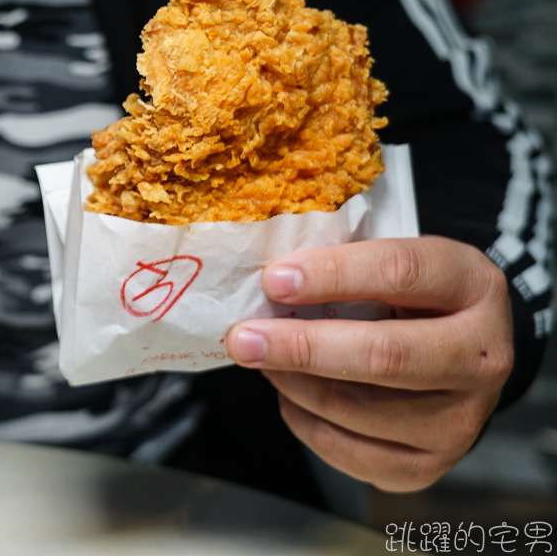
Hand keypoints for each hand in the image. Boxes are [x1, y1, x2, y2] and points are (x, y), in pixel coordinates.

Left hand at [225, 236, 512, 491]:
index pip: (400, 273)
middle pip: (385, 356)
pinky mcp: (431, 464)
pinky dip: (304, 421)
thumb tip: (266, 282)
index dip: (333, 275)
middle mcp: (481, 358)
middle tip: (243, 337)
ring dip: (293, 383)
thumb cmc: (406, 297)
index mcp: (472, 285)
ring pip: (358, 409)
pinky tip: (289, 393)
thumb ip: (340, 264)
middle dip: (302, 347)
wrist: (454, 351)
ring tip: (262, 359)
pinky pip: (350, 452)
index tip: (274, 280)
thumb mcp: (390, 262)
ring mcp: (463, 419)